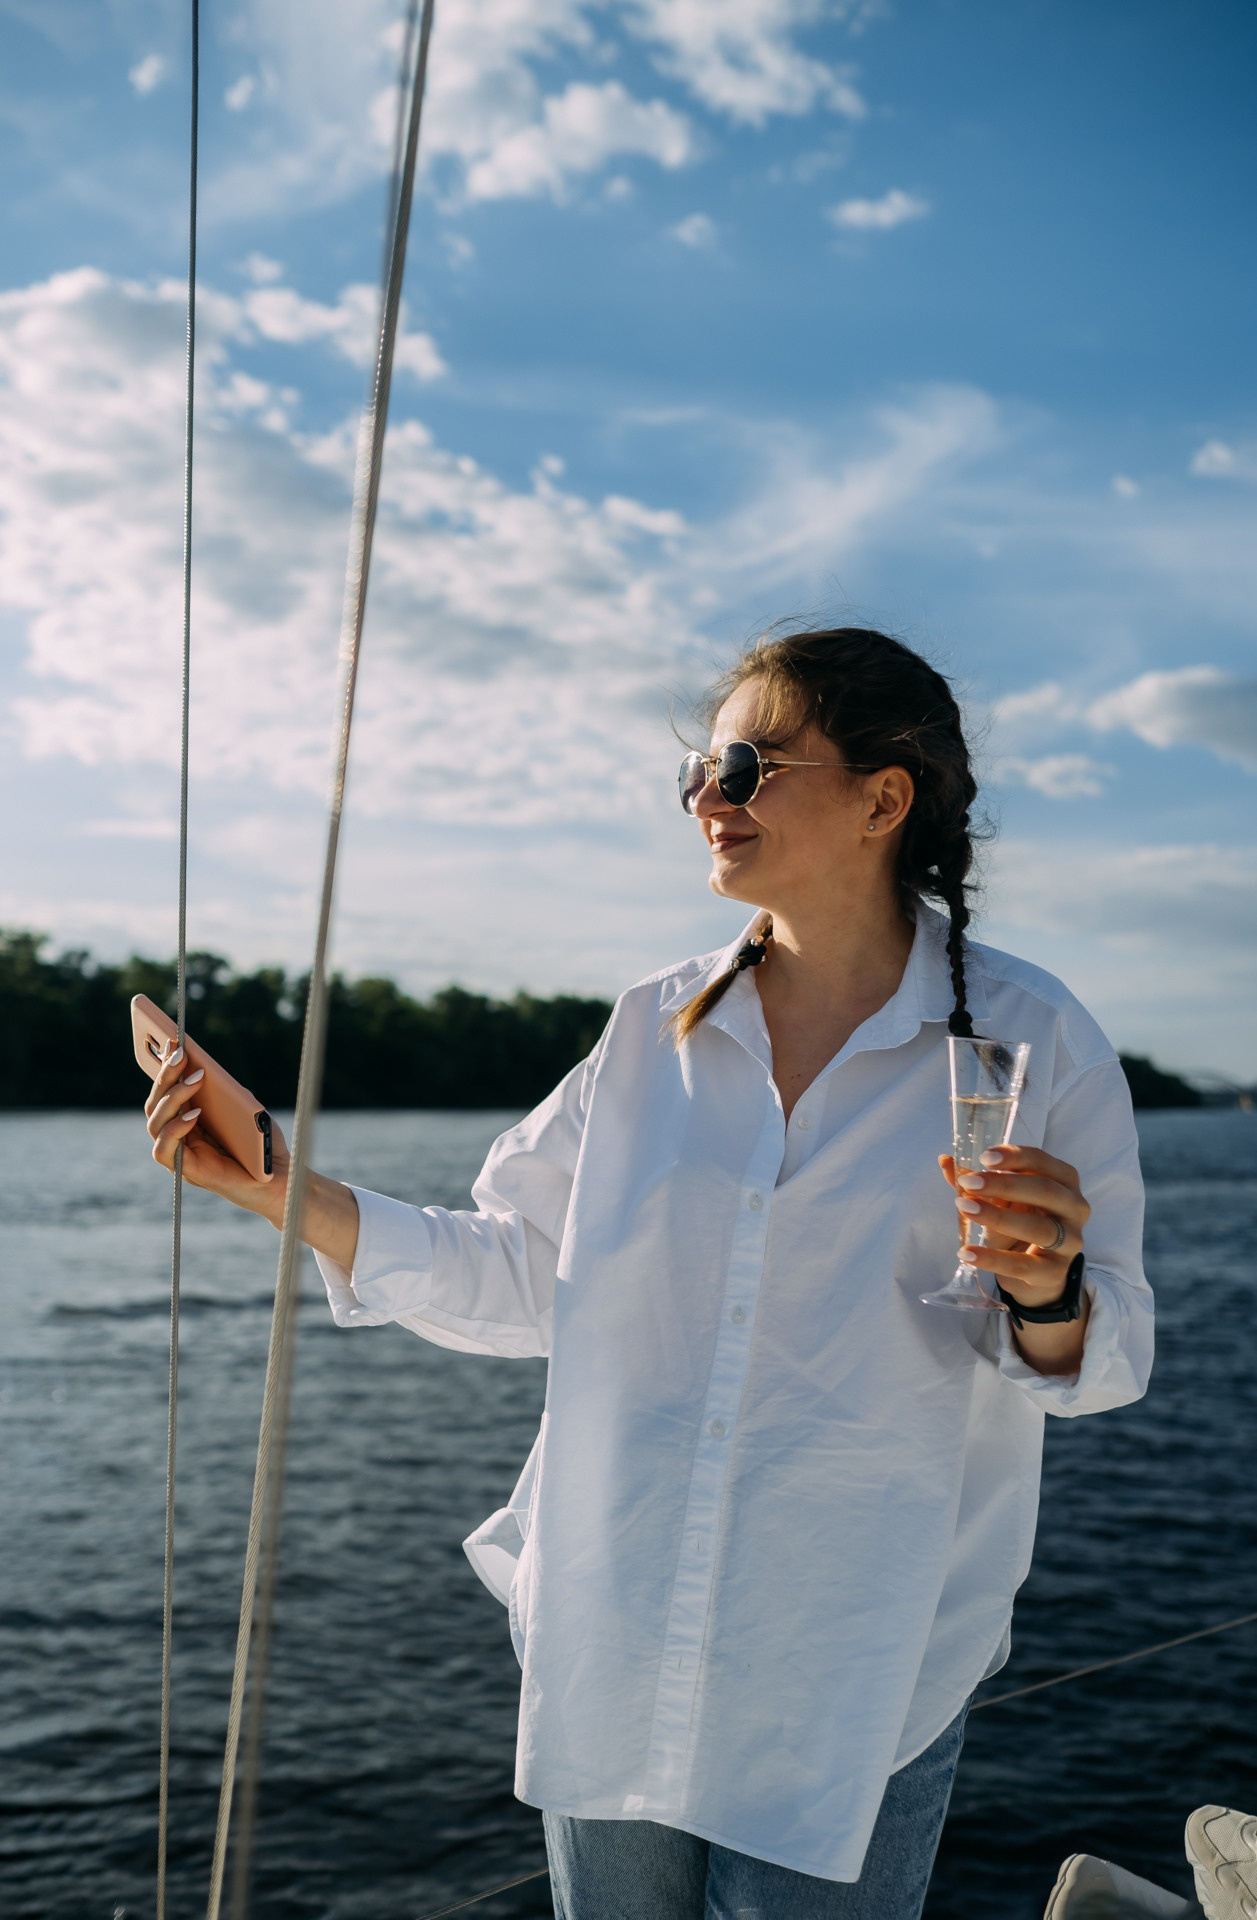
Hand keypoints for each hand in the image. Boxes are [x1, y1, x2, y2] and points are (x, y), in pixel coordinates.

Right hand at [145, 1041, 288, 1225]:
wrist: (279, 1176)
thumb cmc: (261, 1143)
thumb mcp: (243, 1108)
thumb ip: (222, 1091)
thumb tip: (202, 1067)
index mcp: (188, 1117)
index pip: (166, 1090)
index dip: (163, 1066)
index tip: (170, 1039)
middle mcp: (177, 1135)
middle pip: (156, 1103)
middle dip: (166, 1075)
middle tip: (180, 1053)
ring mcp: (179, 1153)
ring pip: (155, 1123)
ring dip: (173, 1098)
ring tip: (195, 1079)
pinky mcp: (185, 1170)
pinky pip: (163, 1149)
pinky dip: (175, 1129)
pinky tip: (194, 1115)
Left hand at [938, 1144, 1090, 1372]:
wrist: (1039, 1274)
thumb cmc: (1022, 1223)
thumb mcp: (1002, 1200)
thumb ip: (977, 1182)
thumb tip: (945, 1160)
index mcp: (1064, 1182)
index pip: (1043, 1162)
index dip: (1015, 1157)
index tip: (984, 1157)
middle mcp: (1075, 1208)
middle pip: (1045, 1190)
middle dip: (1004, 1184)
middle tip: (968, 1182)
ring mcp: (1070, 1242)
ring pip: (1038, 1227)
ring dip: (998, 1217)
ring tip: (965, 1209)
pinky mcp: (1055, 1272)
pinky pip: (1023, 1264)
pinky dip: (992, 1259)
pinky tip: (966, 1252)